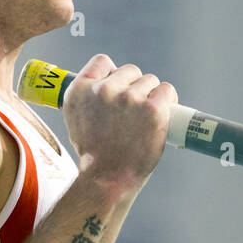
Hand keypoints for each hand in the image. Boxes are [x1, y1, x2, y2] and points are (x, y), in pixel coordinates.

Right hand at [63, 53, 177, 195]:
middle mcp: (103, 89)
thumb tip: (104, 82)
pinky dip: (167, 99)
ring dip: (151, 95)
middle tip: (134, 112)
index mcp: (80, 90)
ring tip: (145, 118)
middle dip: (134, 87)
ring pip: (150, 81)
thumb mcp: (74, 120)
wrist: (106, 180)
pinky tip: (164, 111)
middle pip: (130, 71)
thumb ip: (86, 97)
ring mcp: (129, 98)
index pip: (102, 61)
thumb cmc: (94, 155)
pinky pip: (166, 90)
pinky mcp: (152, 109)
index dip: (113, 73)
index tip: (118, 88)